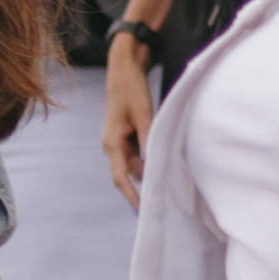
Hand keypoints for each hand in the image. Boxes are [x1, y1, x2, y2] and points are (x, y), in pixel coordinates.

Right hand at [104, 38, 154, 205]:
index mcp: (112, 142)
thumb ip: (147, 137)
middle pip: (128, 174)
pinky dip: (147, 161)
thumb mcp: (143, 112)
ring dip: (147, 171)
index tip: (141, 210)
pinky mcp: (126, 137)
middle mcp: (112, 146)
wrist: (123, 70)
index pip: (120, 176)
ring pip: (134, 166)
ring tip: (166, 181)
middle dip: (142, 187)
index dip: (131, 195)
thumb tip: (152, 162)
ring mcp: (119, 142)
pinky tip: (161, 163)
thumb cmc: (130, 88)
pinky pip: (137, 156)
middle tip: (160, 202)